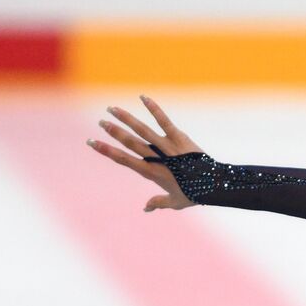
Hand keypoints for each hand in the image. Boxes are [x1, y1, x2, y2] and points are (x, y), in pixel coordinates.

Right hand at [87, 96, 203, 211]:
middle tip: (100, 122)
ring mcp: (166, 147)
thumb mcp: (174, 202)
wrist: (212, 186)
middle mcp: (155, 158)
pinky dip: (153, 108)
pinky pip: (164, 121)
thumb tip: (145, 208)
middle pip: (129, 143)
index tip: (92, 142)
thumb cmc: (194, 195)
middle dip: (113, 132)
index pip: (123, 160)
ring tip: (112, 109)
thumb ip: (158, 203)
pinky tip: (142, 97)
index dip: (107, 151)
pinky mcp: (179, 138)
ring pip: (142, 130)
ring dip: (126, 118)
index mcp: (151, 173)